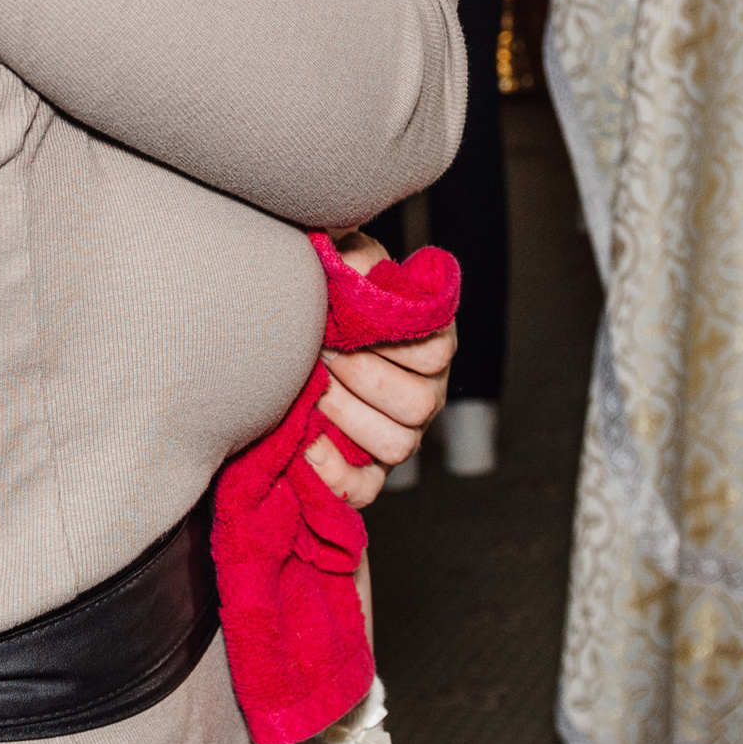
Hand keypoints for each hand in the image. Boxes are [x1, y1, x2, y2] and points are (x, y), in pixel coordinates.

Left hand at [302, 234, 453, 507]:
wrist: (306, 328)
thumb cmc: (338, 292)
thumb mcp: (350, 260)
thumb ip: (356, 255)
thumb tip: (351, 264)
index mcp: (433, 343)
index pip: (436, 352)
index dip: (391, 340)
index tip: (349, 320)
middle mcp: (427, 393)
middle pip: (418, 403)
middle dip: (361, 375)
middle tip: (321, 352)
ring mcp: (403, 434)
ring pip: (398, 446)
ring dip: (347, 417)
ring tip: (312, 389)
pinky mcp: (371, 468)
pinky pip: (365, 488)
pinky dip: (335, 474)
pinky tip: (307, 444)